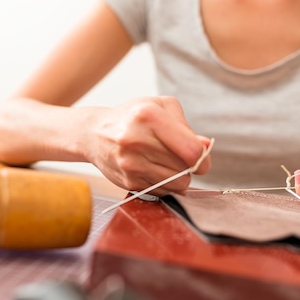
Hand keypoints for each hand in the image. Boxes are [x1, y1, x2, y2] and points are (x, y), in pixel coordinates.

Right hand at [84, 96, 210, 193]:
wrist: (94, 134)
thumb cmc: (133, 117)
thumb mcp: (160, 107)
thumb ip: (186, 127)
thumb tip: (205, 147)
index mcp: (148, 116)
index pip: (191, 150)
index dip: (203, 156)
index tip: (200, 155)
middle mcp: (136, 140)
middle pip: (186, 170)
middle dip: (190, 166)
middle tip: (179, 157)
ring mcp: (130, 164)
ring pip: (177, 184)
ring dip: (179, 177)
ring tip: (167, 163)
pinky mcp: (128, 182)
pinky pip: (162, 191)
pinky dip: (165, 184)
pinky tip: (154, 169)